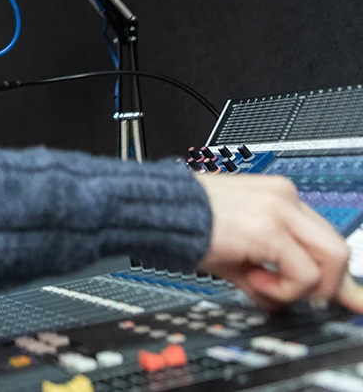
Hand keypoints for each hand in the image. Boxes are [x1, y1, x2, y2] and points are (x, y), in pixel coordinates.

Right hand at [196, 173, 362, 311]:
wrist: (156, 209)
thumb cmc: (185, 223)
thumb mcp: (236, 251)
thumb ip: (268, 273)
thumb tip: (284, 302)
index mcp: (278, 196)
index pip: (323, 236)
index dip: (332, 273)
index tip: (342, 297)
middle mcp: (285, 198)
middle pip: (338, 248)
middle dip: (326, 284)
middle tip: (297, 298)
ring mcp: (280, 210)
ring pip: (333, 260)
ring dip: (305, 287)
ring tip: (266, 285)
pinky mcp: (270, 228)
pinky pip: (303, 273)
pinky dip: (285, 288)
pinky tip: (252, 279)